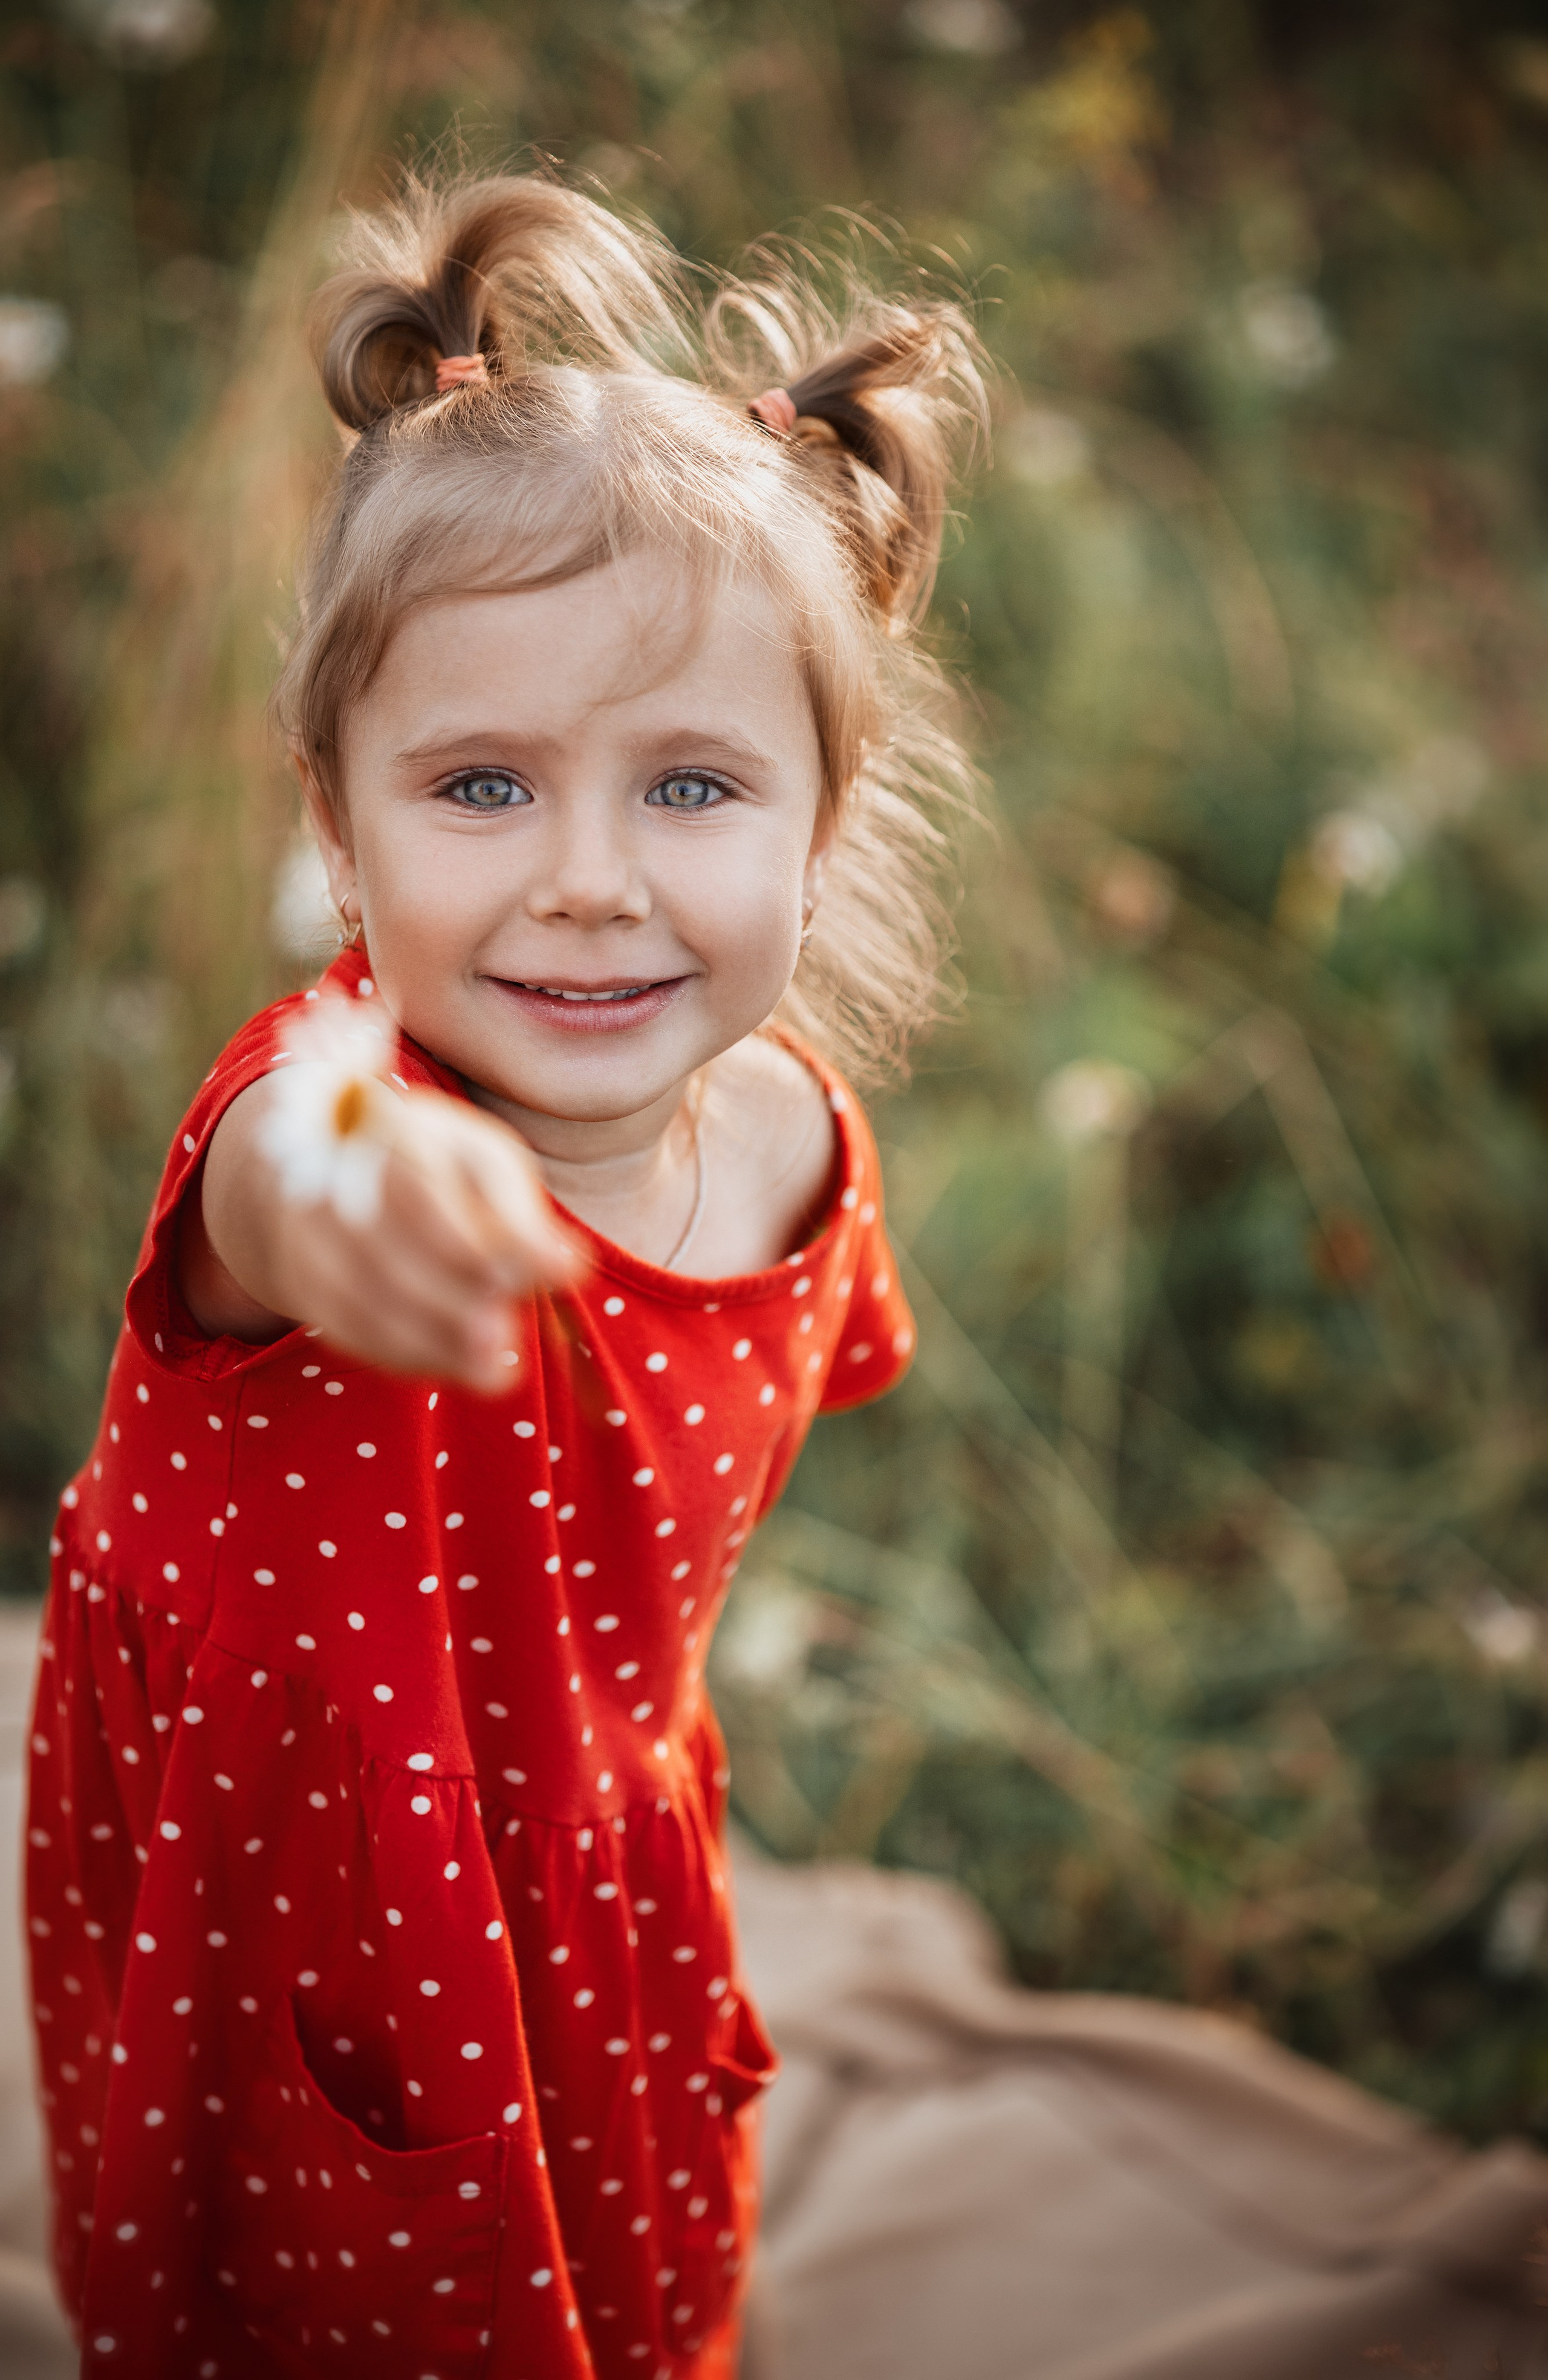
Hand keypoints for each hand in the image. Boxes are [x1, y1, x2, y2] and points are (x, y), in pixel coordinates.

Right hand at [191, 1079, 582, 1390]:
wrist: (334, 1170)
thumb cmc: (437, 1167)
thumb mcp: (485, 1164)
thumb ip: (520, 1213)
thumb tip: (571, 1269)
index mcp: (393, 1133)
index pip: (436, 1193)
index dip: (496, 1239)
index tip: (565, 1272)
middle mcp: (338, 1180)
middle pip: (391, 1249)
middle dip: (453, 1298)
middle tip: (504, 1331)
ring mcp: (311, 1236)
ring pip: (367, 1298)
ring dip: (434, 1340)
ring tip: (495, 1365)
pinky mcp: (306, 1284)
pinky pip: (351, 1330)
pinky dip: (411, 1357)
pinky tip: (462, 1368)